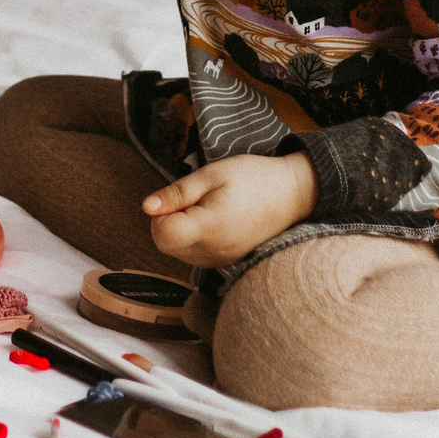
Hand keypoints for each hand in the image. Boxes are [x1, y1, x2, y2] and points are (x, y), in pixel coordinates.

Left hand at [143, 154, 317, 268]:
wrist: (292, 194)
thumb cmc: (253, 178)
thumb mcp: (211, 174)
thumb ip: (177, 193)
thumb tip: (146, 207)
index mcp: (209, 227)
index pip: (161, 234)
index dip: (161, 213)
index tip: (180, 198)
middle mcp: (213, 252)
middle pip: (165, 243)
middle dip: (170, 219)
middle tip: (198, 198)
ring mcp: (220, 261)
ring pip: (177, 251)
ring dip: (182, 229)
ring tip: (210, 208)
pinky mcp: (225, 263)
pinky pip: (194, 255)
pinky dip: (195, 239)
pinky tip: (216, 221)